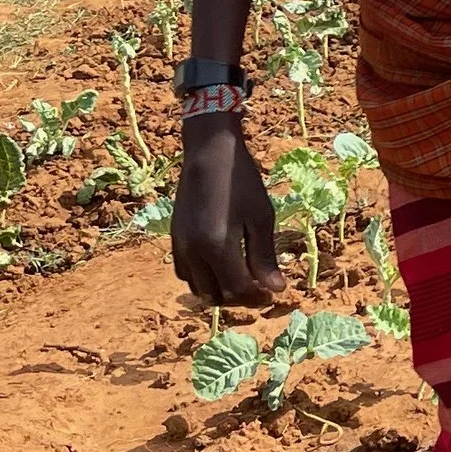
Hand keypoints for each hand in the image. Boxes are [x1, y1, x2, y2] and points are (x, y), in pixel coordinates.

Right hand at [169, 119, 286, 308]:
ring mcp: (180, 246)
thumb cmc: (241, 181)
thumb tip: (276, 290)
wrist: (209, 153)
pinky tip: (221, 266)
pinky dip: (203, 279)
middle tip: (260, 287)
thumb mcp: (261, 217)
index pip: (237, 290)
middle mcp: (193, 252)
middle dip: (239, 298)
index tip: (273, 293)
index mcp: (217, 247)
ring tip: (242, 278)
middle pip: (216, 295)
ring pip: (198, 288)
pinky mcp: (174, 239)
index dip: (257, 298)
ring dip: (220, 291)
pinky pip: (186, 273)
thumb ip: (265, 257)